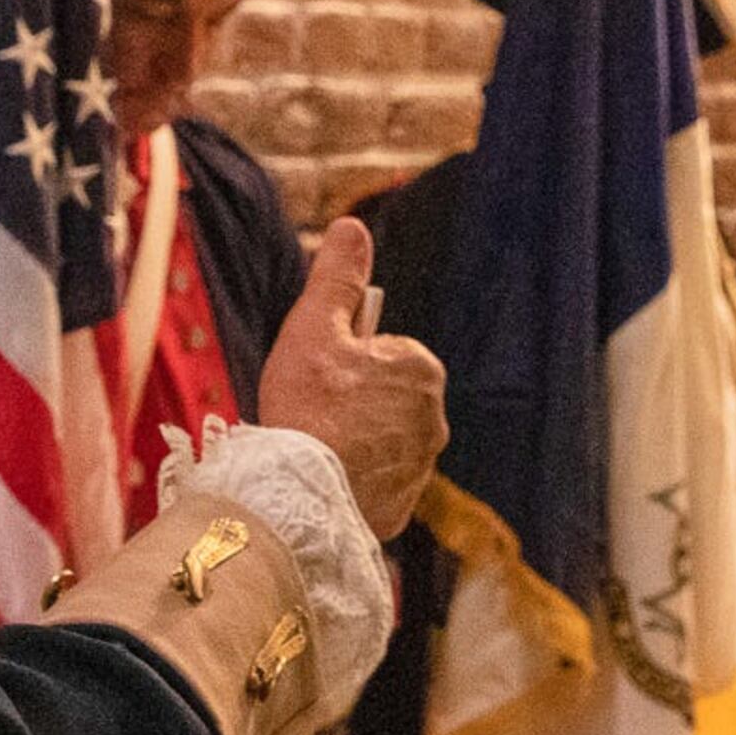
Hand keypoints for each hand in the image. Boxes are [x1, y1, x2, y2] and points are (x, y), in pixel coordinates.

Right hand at [260, 218, 447, 536]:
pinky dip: (357, 480)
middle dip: (353, 401)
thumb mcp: (315, 326)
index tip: (319, 377)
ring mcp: (421, 466)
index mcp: (422, 369)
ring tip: (318, 446)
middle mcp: (435, 418)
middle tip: (313, 412)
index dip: (344, 360)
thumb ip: (337, 276)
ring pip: (380, 440)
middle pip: (382, 397)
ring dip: (355, 441)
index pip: (381, 352)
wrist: (300, 493)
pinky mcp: (403, 506)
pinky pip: (378, 483)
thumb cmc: (308, 405)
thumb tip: (351, 228)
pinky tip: (328, 478)